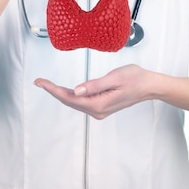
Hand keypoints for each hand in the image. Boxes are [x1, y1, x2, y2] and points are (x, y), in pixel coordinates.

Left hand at [34, 64, 151, 119]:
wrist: (149, 86)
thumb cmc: (135, 79)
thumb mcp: (115, 78)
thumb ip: (95, 85)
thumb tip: (76, 90)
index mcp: (98, 104)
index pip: (70, 98)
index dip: (53, 90)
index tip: (41, 82)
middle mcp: (97, 111)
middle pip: (70, 101)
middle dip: (53, 91)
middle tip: (40, 81)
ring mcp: (99, 110)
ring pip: (75, 102)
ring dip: (61, 93)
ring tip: (47, 84)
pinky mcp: (101, 106)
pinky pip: (82, 102)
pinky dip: (71, 95)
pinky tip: (65, 89)